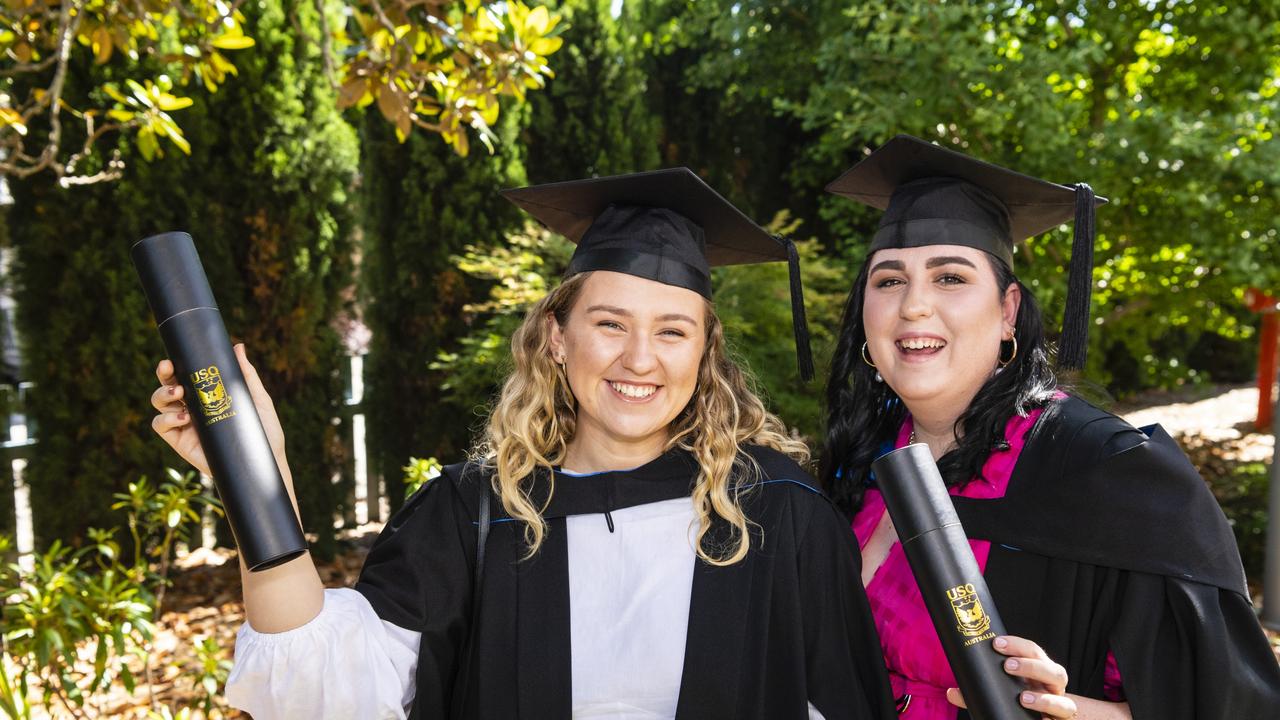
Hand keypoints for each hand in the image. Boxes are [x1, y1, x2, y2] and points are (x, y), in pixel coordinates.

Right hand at [150, 344, 288, 480]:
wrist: (264, 462)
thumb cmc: (263, 430)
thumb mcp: (256, 399)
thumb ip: (246, 374)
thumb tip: (238, 346)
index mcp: (207, 395)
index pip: (185, 376)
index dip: (174, 366)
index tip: (172, 359)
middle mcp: (193, 407)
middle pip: (167, 386)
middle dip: (163, 375)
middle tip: (169, 369)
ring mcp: (185, 424)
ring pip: (159, 403)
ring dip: (162, 394)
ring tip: (180, 394)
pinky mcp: (181, 442)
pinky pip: (161, 426)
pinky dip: (165, 418)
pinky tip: (183, 417)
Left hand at [946, 635, 1076, 718]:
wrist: (1047, 717)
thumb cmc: (1022, 700)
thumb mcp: (1003, 691)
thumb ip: (978, 693)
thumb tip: (952, 692)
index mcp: (1039, 670)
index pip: (1032, 650)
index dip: (1016, 644)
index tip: (996, 643)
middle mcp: (1053, 684)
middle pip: (1053, 669)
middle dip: (1030, 665)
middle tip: (1007, 665)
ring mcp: (1060, 703)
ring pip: (1063, 698)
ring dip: (1043, 697)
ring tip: (1022, 698)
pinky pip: (1062, 715)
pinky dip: (1050, 715)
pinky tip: (1039, 719)